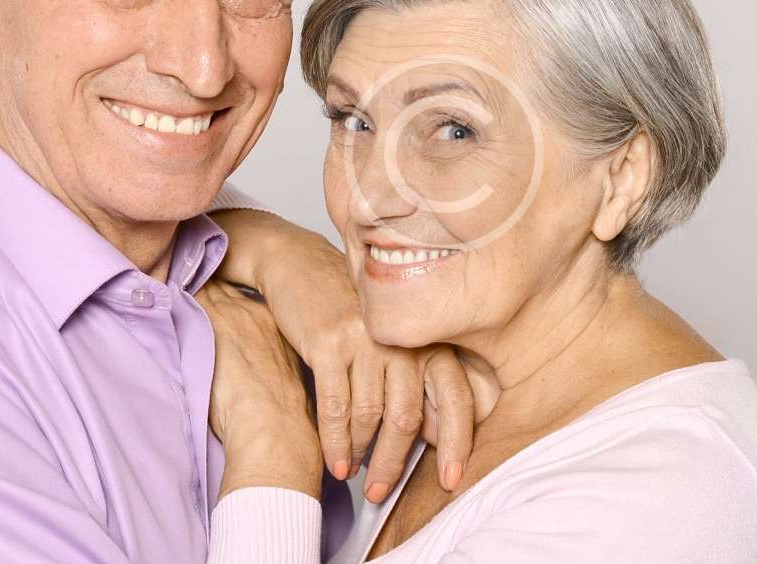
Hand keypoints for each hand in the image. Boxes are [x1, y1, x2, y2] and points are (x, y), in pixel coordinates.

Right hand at [209, 209, 480, 501]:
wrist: (299, 264)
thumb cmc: (351, 310)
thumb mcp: (392, 338)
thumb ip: (417, 380)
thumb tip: (437, 436)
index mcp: (427, 337)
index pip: (456, 396)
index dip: (457, 443)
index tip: (451, 481)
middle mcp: (403, 337)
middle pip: (408, 416)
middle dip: (395, 462)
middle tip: (383, 492)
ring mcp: (366, 338)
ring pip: (370, 415)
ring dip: (363, 455)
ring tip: (356, 476)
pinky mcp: (329, 341)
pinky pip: (335, 406)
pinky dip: (336, 442)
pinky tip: (337, 463)